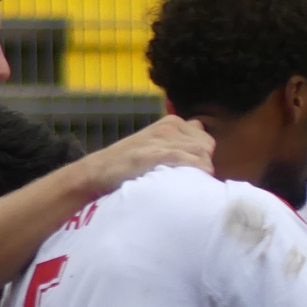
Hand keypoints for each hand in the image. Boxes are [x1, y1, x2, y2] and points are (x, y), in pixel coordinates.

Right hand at [76, 116, 214, 195]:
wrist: (99, 171)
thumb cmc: (128, 164)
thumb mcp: (155, 145)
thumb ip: (177, 144)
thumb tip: (202, 154)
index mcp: (172, 122)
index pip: (205, 139)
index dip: (203, 157)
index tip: (194, 172)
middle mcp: (170, 126)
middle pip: (207, 146)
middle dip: (204, 164)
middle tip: (190, 180)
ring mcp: (163, 139)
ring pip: (201, 153)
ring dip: (200, 172)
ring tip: (188, 184)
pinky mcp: (156, 154)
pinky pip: (188, 160)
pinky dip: (195, 171)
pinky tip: (189, 182)